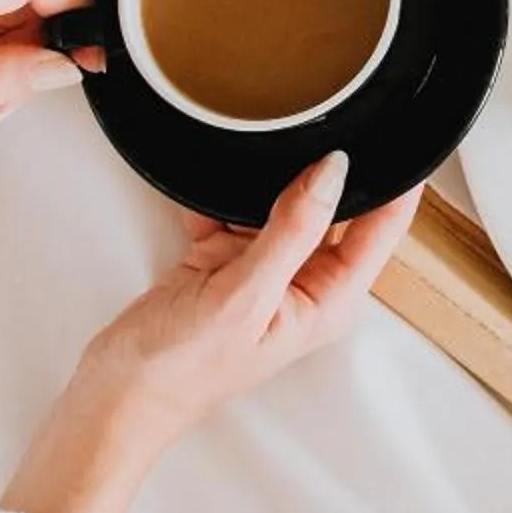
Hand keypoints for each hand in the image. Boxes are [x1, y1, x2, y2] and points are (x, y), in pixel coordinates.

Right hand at [0, 153, 419, 512]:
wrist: (113, 395)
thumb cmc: (180, 370)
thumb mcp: (243, 295)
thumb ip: (292, 230)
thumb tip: (334, 171)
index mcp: (328, 299)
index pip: (383, 228)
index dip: (397, 180)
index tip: (398, 129)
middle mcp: (304, 283)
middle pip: (334, 208)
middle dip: (324, 168)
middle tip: (318, 117)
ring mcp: (263, 270)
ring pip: (280, 202)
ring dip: (265, 178)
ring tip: (256, 143)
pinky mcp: (223, 262)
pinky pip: (232, 211)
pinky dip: (217, 197)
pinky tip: (205, 183)